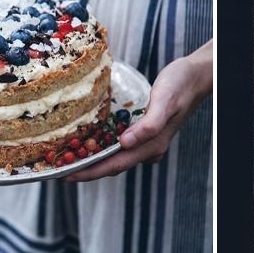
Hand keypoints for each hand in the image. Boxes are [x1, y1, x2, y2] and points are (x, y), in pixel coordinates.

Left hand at [66, 41, 212, 181]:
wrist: (196, 76)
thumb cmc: (180, 85)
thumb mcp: (165, 101)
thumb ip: (148, 125)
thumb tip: (125, 143)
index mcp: (152, 145)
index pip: (114, 165)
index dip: (89, 172)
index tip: (65, 175)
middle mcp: (148, 148)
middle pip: (111, 164)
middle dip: (85, 168)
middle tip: (57, 168)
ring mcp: (146, 142)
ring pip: (114, 156)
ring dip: (92, 158)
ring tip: (66, 156)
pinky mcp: (144, 131)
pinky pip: (119, 144)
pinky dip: (102, 145)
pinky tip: (88, 139)